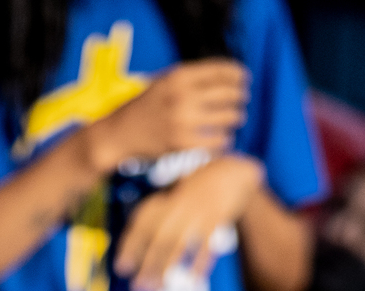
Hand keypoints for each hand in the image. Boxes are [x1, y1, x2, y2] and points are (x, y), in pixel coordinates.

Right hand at [89, 59, 248, 168]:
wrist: (120, 133)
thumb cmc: (145, 106)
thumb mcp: (164, 82)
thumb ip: (191, 78)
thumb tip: (226, 78)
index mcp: (179, 76)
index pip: (220, 70)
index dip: (237, 74)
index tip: (244, 79)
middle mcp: (182, 96)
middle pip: (227, 93)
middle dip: (239, 97)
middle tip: (242, 101)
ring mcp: (182, 121)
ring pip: (226, 118)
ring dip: (235, 119)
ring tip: (235, 119)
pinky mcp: (181, 145)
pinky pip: (215, 142)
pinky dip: (223, 141)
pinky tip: (223, 140)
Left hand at [114, 153, 263, 290]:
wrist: (230, 172)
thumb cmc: (195, 189)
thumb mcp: (172, 195)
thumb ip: (157, 216)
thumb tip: (137, 252)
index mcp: (166, 199)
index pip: (142, 223)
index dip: (129, 246)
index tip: (121, 267)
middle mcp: (179, 205)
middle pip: (159, 238)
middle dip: (146, 265)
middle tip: (137, 288)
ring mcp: (199, 213)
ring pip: (179, 244)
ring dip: (166, 268)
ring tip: (157, 289)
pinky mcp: (217, 220)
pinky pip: (206, 246)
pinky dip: (198, 265)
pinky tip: (192, 282)